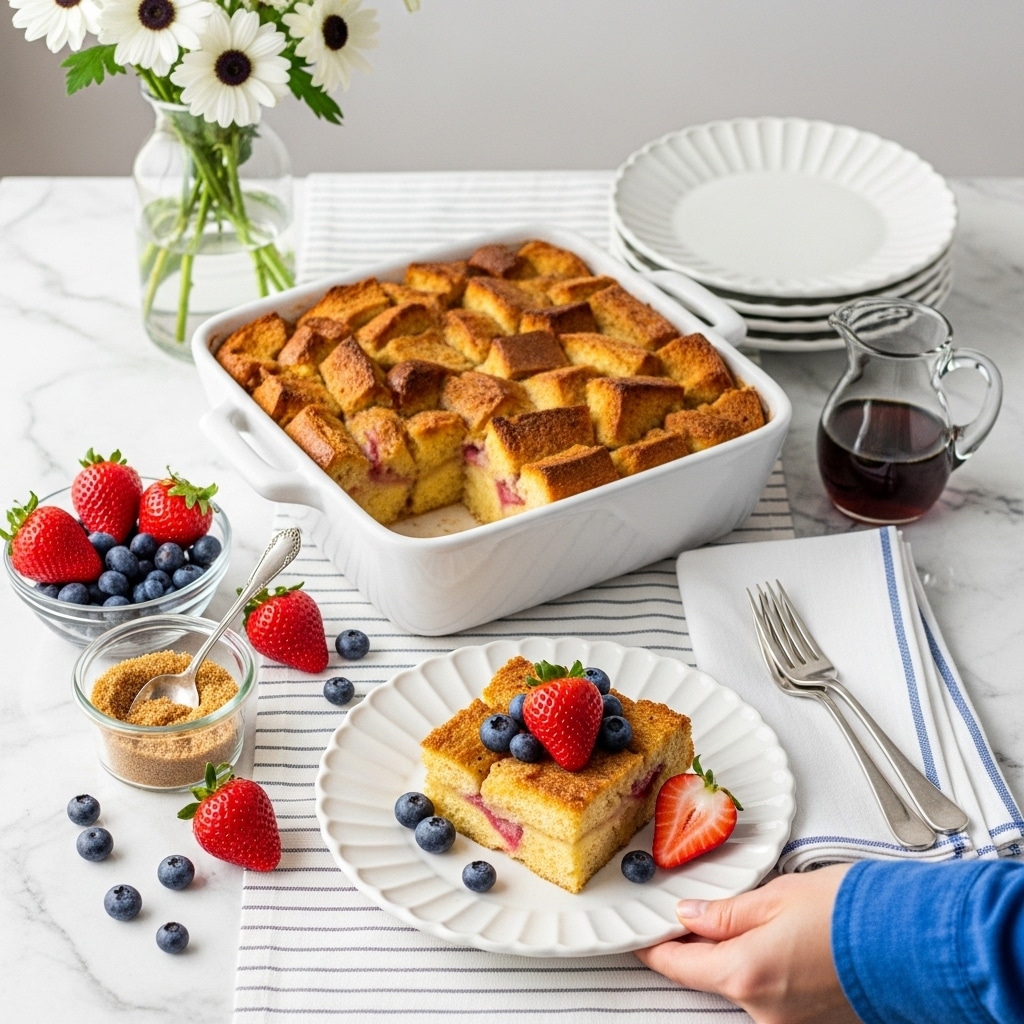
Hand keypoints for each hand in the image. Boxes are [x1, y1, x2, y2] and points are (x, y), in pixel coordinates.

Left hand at [635, 864, 859, 1023]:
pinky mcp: (811, 1021)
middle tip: (702, 907)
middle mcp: (762, 1009)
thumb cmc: (852, 913)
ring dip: (739, 952)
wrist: (917, 942)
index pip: (677, 965)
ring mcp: (788, 1021)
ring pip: (742, 982)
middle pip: (710, 975)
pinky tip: (787, 938)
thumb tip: (689, 915)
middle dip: (702, 943)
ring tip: (764, 915)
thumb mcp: (776, 895)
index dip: (654, 946)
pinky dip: (766, 966)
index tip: (641, 933)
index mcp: (744, 973)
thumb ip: (725, 911)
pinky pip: (772, 993)